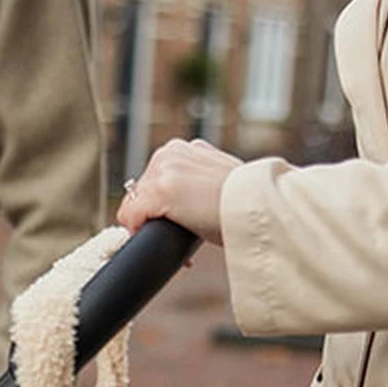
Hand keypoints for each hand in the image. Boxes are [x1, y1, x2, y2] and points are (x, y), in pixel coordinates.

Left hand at [116, 138, 243, 245]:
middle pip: (140, 193)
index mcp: (181, 149)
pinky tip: (160, 238)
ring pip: (133, 206)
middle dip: (155, 217)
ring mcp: (162, 171)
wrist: (256, 205)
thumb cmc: (243, 199)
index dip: (160, 207)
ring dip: (149, 227)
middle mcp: (169, 154)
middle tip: (177, 233)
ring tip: (175, 238)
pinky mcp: (158, 191)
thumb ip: (193, 179)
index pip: (152, 180)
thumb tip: (181, 198)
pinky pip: (131, 216)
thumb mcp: (215, 177)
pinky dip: (140, 233)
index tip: (178, 222)